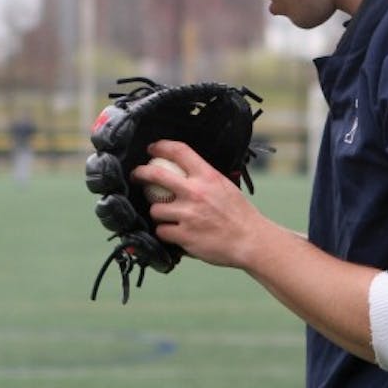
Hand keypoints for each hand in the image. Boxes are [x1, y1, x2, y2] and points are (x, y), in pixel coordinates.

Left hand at [132, 139, 275, 269]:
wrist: (250, 240)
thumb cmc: (241, 215)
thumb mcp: (226, 186)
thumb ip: (207, 178)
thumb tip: (190, 171)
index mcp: (208, 176)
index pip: (179, 151)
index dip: (161, 146)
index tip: (153, 149)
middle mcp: (196, 192)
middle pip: (156, 175)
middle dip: (141, 173)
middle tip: (137, 175)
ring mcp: (188, 214)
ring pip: (156, 209)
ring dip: (159, 212)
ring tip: (168, 216)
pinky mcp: (184, 236)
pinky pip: (162, 231)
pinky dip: (166, 232)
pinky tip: (174, 232)